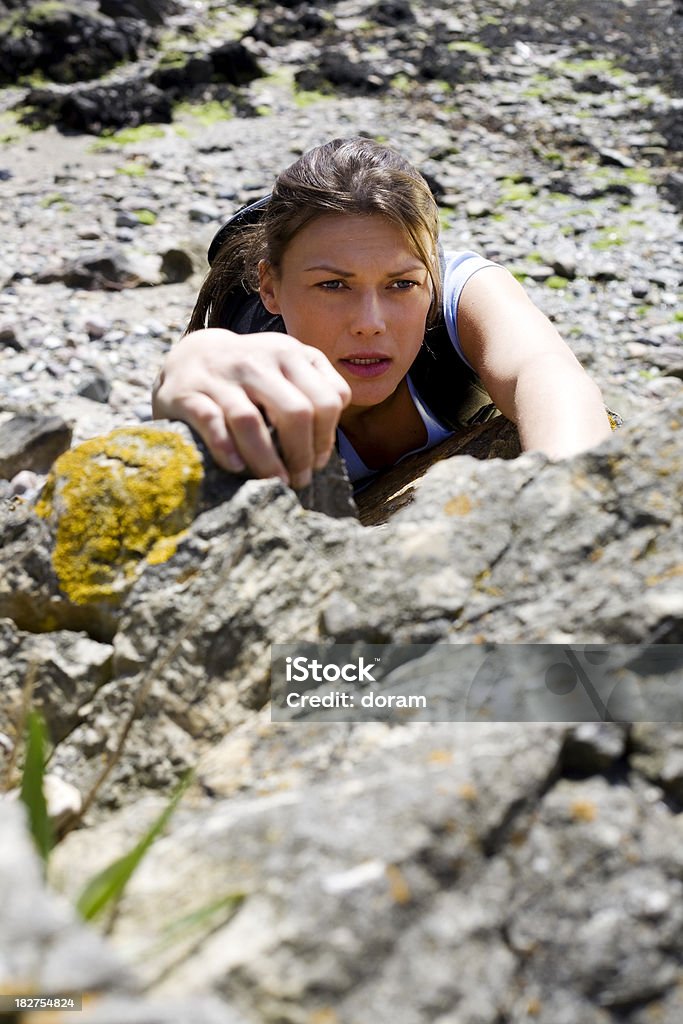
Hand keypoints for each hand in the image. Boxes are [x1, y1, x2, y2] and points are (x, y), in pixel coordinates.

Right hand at [152, 328, 351, 487]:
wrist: (191, 356)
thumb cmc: (250, 374)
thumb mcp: (287, 367)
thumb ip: (316, 389)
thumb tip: (326, 442)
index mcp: (289, 354)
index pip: (328, 399)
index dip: (327, 437)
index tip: (317, 461)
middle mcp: (257, 361)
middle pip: (296, 412)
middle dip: (302, 454)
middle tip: (298, 480)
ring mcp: (221, 375)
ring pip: (250, 421)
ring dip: (267, 460)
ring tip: (276, 483)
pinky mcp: (188, 393)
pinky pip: (210, 422)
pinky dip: (225, 448)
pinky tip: (237, 467)